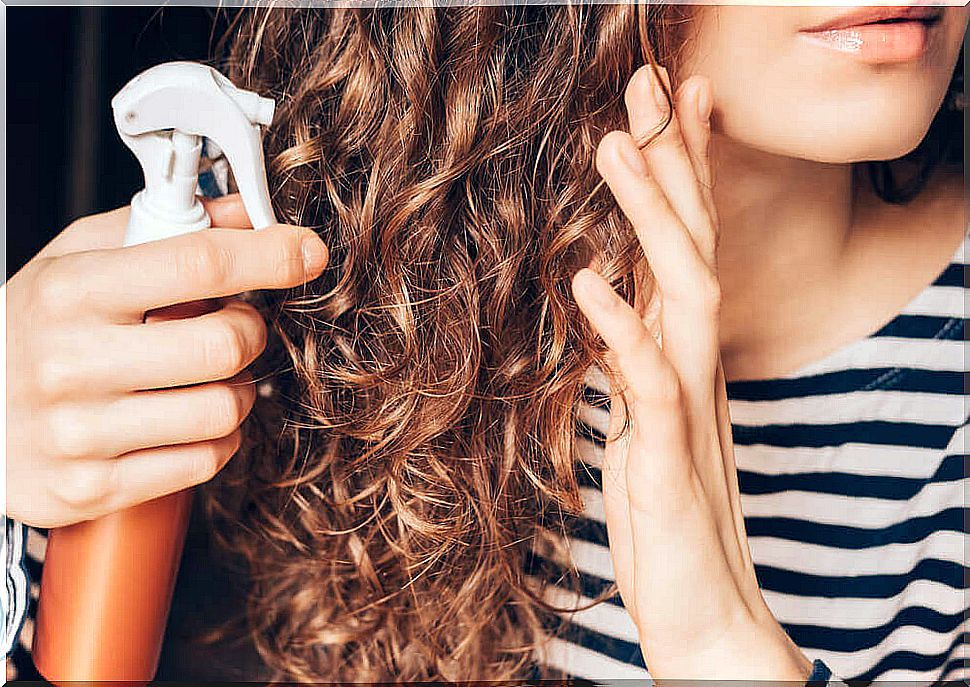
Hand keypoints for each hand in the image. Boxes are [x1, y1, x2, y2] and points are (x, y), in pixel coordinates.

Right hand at [6, 194, 327, 527]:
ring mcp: (79, 433)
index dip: (268, 255)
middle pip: (224, 344)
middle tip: (232, 326)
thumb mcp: (77, 261)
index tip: (306, 251)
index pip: (197, 263)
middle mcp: (71, 361)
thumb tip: (241, 212)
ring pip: (223, 409)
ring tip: (209, 379)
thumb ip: (159, 230)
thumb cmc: (32, 329)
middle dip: (249, 331)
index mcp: (71, 291)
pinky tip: (190, 420)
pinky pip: (204, 461)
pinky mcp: (91, 488)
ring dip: (239, 390)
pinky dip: (218, 438)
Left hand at [571, 65, 812, 680]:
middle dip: (673, 163)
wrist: (702, 614)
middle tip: (652, 84)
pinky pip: (652, 382)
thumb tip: (609, 317)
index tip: (670, 107)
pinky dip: (622, 328)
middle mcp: (693, 371)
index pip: (686, 249)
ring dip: (649, 218)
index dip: (682, 176)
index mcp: (681, 361)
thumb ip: (631, 369)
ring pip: (680, 293)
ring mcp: (687, 411)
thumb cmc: (666, 523)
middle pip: (690, 247)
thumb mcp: (641, 429)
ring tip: (615, 147)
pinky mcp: (668, 460)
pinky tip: (589, 280)